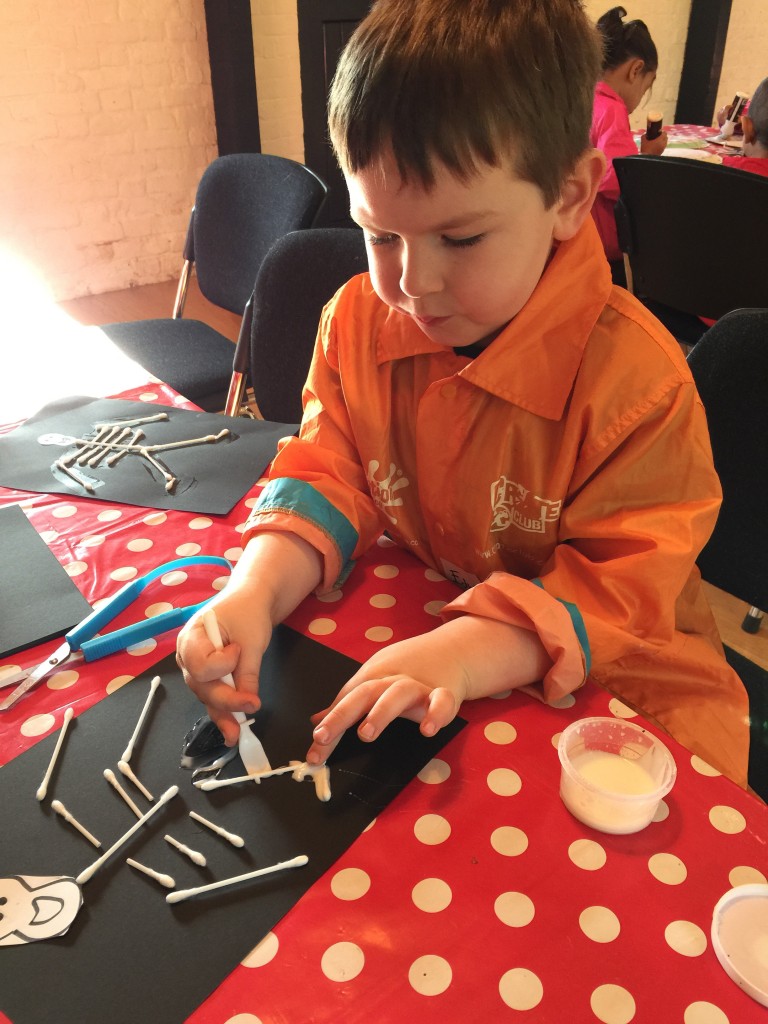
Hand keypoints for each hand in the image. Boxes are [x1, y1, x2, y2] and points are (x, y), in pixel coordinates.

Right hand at [176, 596, 271, 745]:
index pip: (201, 666)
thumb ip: (248, 672)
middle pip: (202, 686)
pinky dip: (223, 713)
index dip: (222, 666)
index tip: (238, 650)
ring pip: (207, 695)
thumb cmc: (248, 611)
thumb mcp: (252, 639)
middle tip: (253, 706)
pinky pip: (212, 696)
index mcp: (191, 637)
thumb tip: (249, 704)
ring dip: (223, 712)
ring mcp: (194, 668)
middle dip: (226, 700)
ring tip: (236, 734)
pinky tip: (231, 731)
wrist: (250, 601)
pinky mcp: (207, 677)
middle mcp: (186, 655)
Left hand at [306, 614, 551, 763]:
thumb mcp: (373, 682)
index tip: (312, 752)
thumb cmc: (405, 672)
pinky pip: (441, 702)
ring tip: (366, 733)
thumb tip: (315, 721)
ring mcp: (417, 686)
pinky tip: (427, 730)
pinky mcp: (444, 694)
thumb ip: (347, 703)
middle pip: (363, 694)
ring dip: (380, 713)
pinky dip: (435, 714)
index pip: (345, 703)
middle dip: (341, 715)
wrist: (449, 651)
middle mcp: (391, 681)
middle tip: (323, 737)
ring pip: (397, 694)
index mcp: (372, 680)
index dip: (328, 726)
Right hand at [640, 130, 666, 155]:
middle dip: (663, 136)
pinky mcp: (662, 152)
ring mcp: (663, 148)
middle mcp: (663, 144)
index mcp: (660, 140)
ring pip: (665, 142)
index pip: (664, 133)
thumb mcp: (643, 141)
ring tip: (657, 141)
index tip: (658, 132)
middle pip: (666, 137)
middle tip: (658, 136)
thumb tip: (645, 133)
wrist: (646, 158)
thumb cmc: (645, 149)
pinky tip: (657, 146)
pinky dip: (661, 145)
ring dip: (663, 141)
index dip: (661, 132)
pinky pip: (663, 146)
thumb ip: (645, 136)